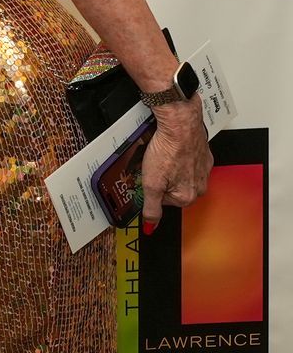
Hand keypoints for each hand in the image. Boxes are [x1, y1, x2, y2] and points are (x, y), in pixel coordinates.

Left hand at [138, 101, 213, 232]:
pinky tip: (171, 149)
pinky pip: (188, 161)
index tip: (148, 180)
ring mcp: (204, 169)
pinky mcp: (204, 155)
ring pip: (181, 175)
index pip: (163, 202)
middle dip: (162, 179)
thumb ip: (151, 208)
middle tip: (154, 167)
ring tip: (162, 156)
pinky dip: (179, 156)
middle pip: (173, 189)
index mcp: (188, 196)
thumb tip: (151, 226)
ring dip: (170, 168)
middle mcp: (200, 185)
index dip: (152, 190)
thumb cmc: (167, 151)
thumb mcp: (151, 185)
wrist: (181, 125)